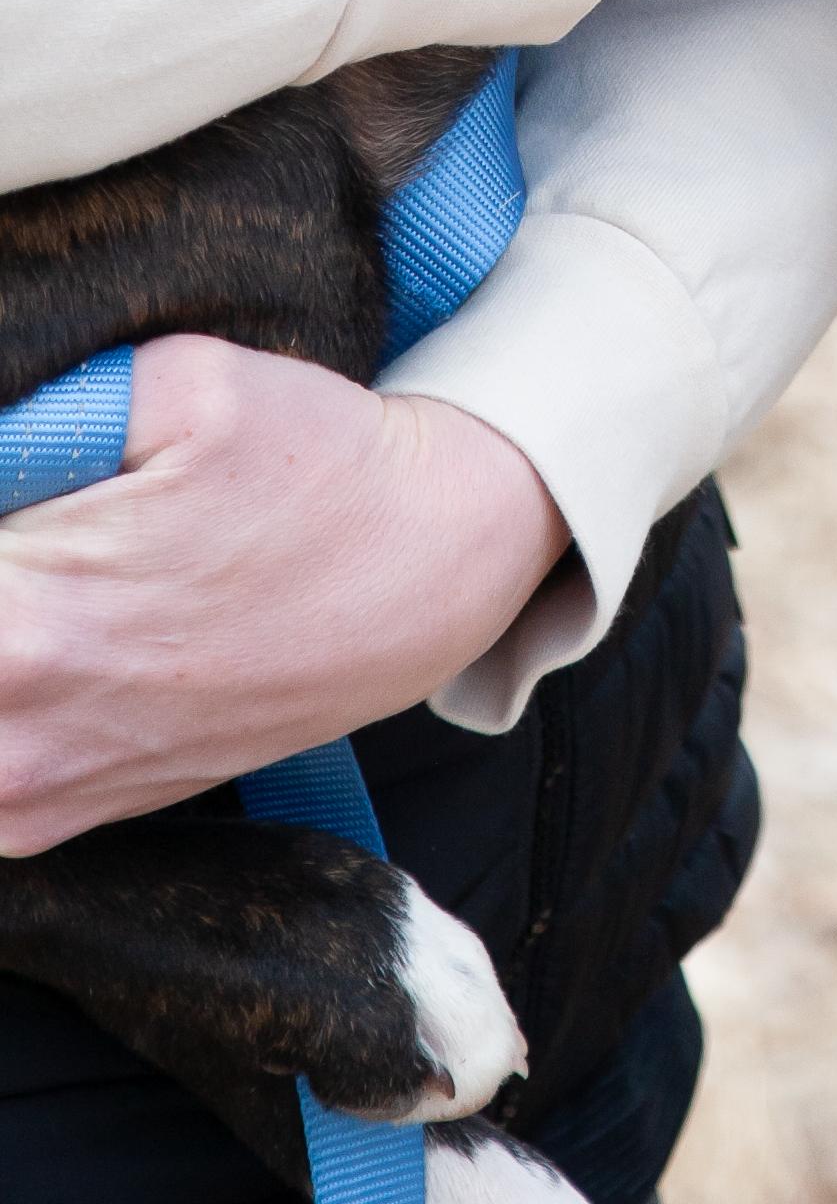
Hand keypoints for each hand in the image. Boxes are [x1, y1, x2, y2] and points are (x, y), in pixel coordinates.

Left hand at [0, 338, 567, 848]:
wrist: (427, 574)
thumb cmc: (315, 469)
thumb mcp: (179, 384)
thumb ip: (39, 411)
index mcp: (23, 633)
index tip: (11, 495)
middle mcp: (11, 744)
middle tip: (24, 525)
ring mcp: (28, 800)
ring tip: (38, 570)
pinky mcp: (53, 819)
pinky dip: (0, 698)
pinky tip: (42, 632)